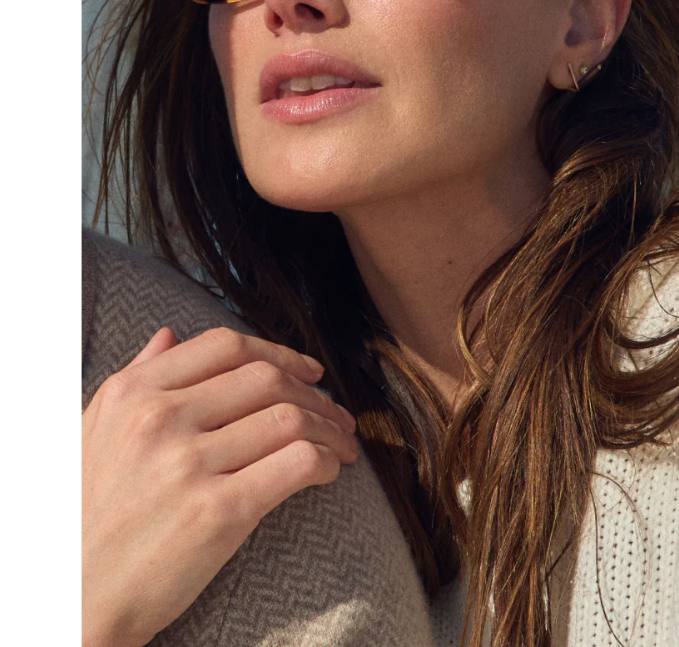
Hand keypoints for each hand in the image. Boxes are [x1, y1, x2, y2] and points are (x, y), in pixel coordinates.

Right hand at [81, 326, 357, 646]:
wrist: (80, 600)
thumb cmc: (93, 516)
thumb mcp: (97, 431)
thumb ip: (136, 376)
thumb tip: (169, 333)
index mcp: (132, 392)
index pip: (225, 346)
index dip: (280, 353)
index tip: (308, 371)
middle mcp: (158, 419)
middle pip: (266, 379)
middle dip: (315, 394)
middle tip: (336, 413)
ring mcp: (187, 464)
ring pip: (289, 418)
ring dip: (329, 428)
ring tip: (341, 444)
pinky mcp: (217, 511)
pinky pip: (297, 462)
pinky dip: (325, 460)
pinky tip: (328, 470)